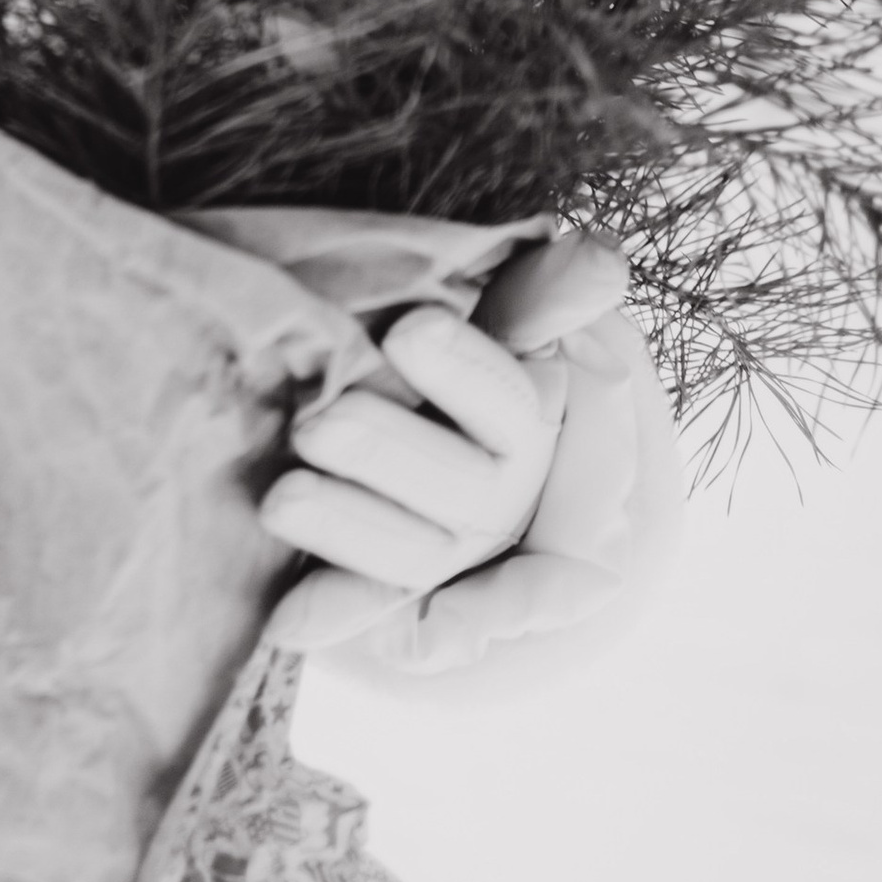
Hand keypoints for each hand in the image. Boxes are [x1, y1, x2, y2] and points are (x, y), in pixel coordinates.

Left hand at [258, 231, 631, 656]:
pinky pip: (383, 614)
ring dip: (354, 532)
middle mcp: (518, 497)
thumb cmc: (474, 346)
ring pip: (422, 554)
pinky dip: (341, 615)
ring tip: (281, 500)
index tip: (410, 325)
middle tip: (317, 419)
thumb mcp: (507, 311)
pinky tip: (289, 622)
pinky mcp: (408, 599)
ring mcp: (463, 553)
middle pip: (475, 488)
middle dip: (393, 450)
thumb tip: (600, 259)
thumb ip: (546, 290)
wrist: (430, 421)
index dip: (469, 373)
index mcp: (554, 417)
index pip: (522, 401)